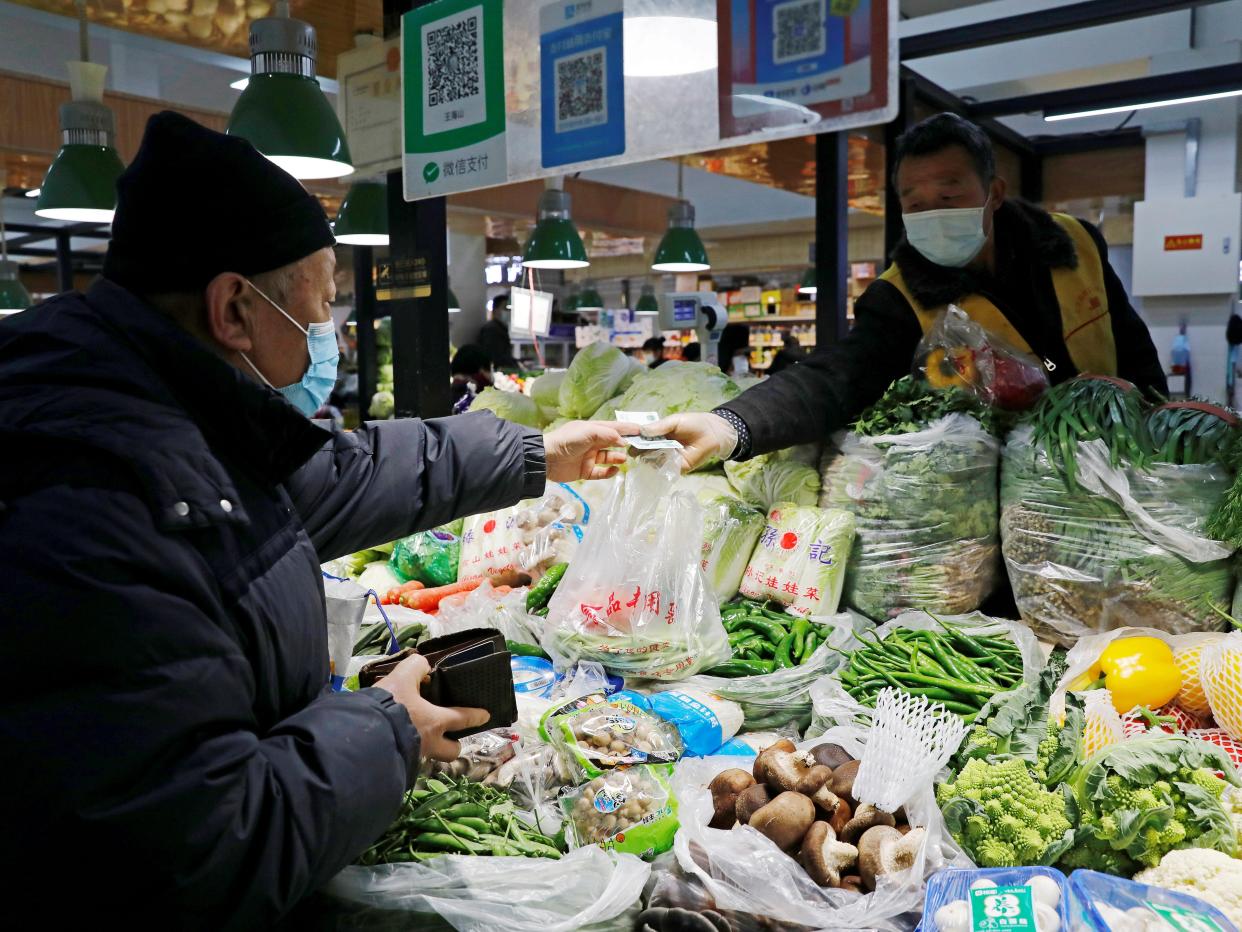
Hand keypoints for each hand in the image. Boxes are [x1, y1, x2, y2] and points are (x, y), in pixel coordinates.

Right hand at [374, 653, 488, 761]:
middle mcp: (428, 744)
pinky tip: (397, 739)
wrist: (361, 735)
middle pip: (451, 752)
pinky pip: (408, 758)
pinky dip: (407, 749)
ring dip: (427, 746)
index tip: (486, 716)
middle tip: (449, 736)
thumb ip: (416, 667)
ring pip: (428, 755)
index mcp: (435, 722)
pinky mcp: (397, 764)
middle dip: (453, 745)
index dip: (476, 716)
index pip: (463, 719)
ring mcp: (413, 757)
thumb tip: (422, 667)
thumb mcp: (402, 677)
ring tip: (417, 733)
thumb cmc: (389, 706)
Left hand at [543, 420, 638, 481]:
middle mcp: (592, 443)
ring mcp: (589, 457)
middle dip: (626, 444)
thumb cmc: (567, 441)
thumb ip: (608, 434)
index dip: (627, 429)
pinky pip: (601, 473)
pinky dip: (608, 472)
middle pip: (613, 443)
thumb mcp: (588, 432)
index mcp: (592, 430)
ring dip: (617, 458)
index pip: (614, 428)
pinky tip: (614, 470)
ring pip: (608, 458)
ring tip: (625, 459)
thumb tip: (623, 441)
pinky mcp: (585, 471)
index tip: (642, 430)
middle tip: (639, 447)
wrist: (546, 459)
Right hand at [641, 412, 737, 471]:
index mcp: (658, 436)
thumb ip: (658, 427)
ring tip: (647, 453)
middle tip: (633, 450)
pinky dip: (660, 465)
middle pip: (645, 452)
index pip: (643, 440)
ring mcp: (669, 459)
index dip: (635, 440)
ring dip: (648, 458)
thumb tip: (641, 431)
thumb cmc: (694, 423)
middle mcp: (661, 449)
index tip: (626, 440)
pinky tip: (658, 459)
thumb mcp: (673, 422)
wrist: (713, 433)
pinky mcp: (677, 468)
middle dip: (639, 451)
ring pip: (653, 461)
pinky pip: (665, 469)